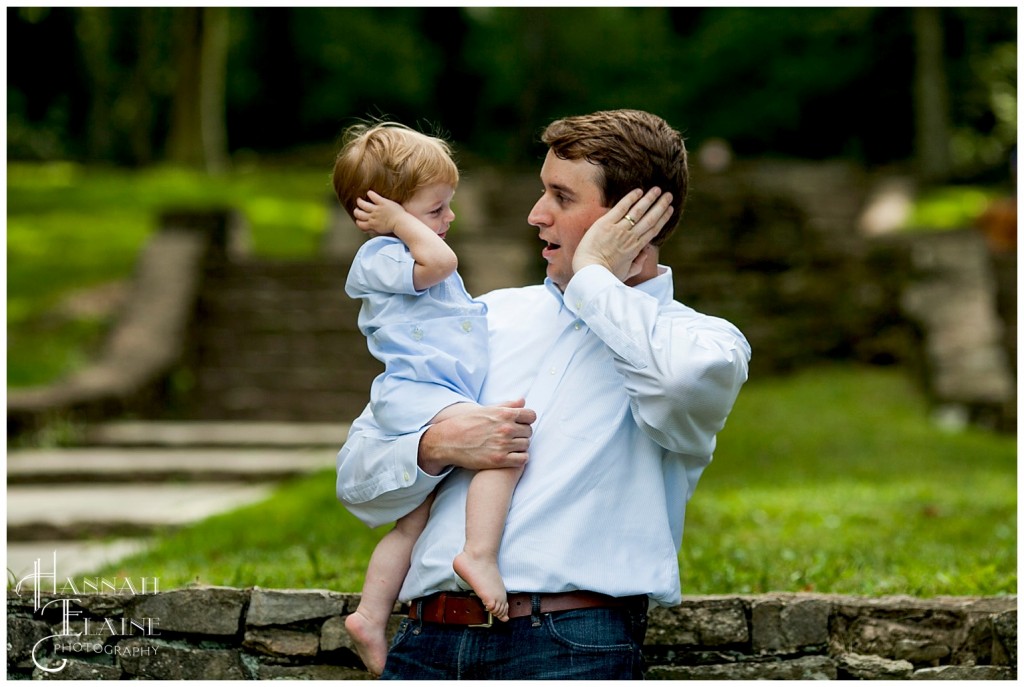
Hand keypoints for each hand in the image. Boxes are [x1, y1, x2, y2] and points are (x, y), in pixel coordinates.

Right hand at [353, 190, 405, 236]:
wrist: (401, 223)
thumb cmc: (393, 228)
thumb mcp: (381, 232)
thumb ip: (373, 230)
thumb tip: (367, 230)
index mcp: (372, 225)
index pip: (359, 224)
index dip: (358, 221)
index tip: (359, 219)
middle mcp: (372, 217)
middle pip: (358, 213)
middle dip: (356, 211)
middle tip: (357, 209)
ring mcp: (377, 209)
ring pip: (362, 204)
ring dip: (360, 201)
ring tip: (359, 199)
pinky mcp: (382, 202)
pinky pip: (373, 196)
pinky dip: (370, 193)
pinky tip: (369, 193)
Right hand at [418, 399, 535, 475]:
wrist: (448, 441)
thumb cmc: (466, 423)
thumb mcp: (485, 410)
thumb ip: (506, 405)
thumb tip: (523, 401)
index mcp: (504, 414)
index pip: (531, 416)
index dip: (527, 420)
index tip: (521, 424)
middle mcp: (506, 428)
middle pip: (529, 431)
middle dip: (522, 434)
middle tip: (512, 437)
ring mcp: (503, 444)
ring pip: (526, 445)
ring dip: (520, 446)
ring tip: (510, 447)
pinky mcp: (500, 459)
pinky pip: (522, 459)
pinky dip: (520, 458)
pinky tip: (512, 456)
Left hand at [572, 187, 672, 281]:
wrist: (590, 271)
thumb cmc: (606, 275)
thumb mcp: (626, 273)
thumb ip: (638, 264)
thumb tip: (646, 253)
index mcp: (637, 248)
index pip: (653, 229)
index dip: (663, 218)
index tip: (670, 209)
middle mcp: (631, 237)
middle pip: (650, 218)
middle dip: (661, 205)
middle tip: (669, 195)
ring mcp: (619, 229)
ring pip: (639, 211)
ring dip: (649, 199)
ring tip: (657, 189)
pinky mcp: (606, 223)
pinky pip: (621, 207)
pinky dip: (630, 198)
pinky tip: (638, 191)